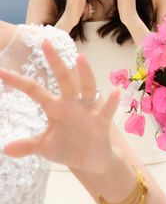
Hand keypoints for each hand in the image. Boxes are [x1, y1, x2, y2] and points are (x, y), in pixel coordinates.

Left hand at [0, 39, 119, 174]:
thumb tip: (5, 149)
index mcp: (55, 107)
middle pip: (63, 79)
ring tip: (81, 57)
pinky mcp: (101, 122)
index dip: (18, 82)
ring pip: (86, 87)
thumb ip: (27, 145)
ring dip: (85, 73)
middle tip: (45, 43)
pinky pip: (106, 111)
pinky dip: (111, 102)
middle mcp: (72, 103)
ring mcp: (87, 110)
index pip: (35, 90)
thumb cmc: (68, 147)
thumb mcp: (44, 146)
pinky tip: (115, 92)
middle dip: (55, 62)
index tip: (1, 71)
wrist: (91, 160)